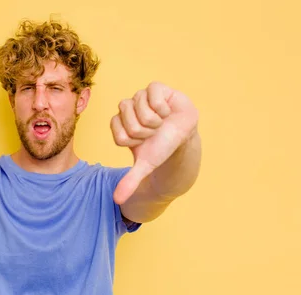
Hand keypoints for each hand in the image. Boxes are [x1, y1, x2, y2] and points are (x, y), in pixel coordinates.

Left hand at [110, 81, 198, 203]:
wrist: (183, 136)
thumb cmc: (161, 147)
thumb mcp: (146, 165)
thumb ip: (130, 181)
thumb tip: (117, 200)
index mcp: (120, 123)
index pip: (119, 135)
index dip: (135, 142)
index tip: (144, 142)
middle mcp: (127, 108)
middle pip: (129, 123)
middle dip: (146, 133)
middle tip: (154, 132)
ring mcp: (140, 96)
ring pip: (140, 109)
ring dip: (155, 121)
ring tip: (161, 122)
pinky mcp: (155, 88)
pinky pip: (152, 94)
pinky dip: (162, 108)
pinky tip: (167, 111)